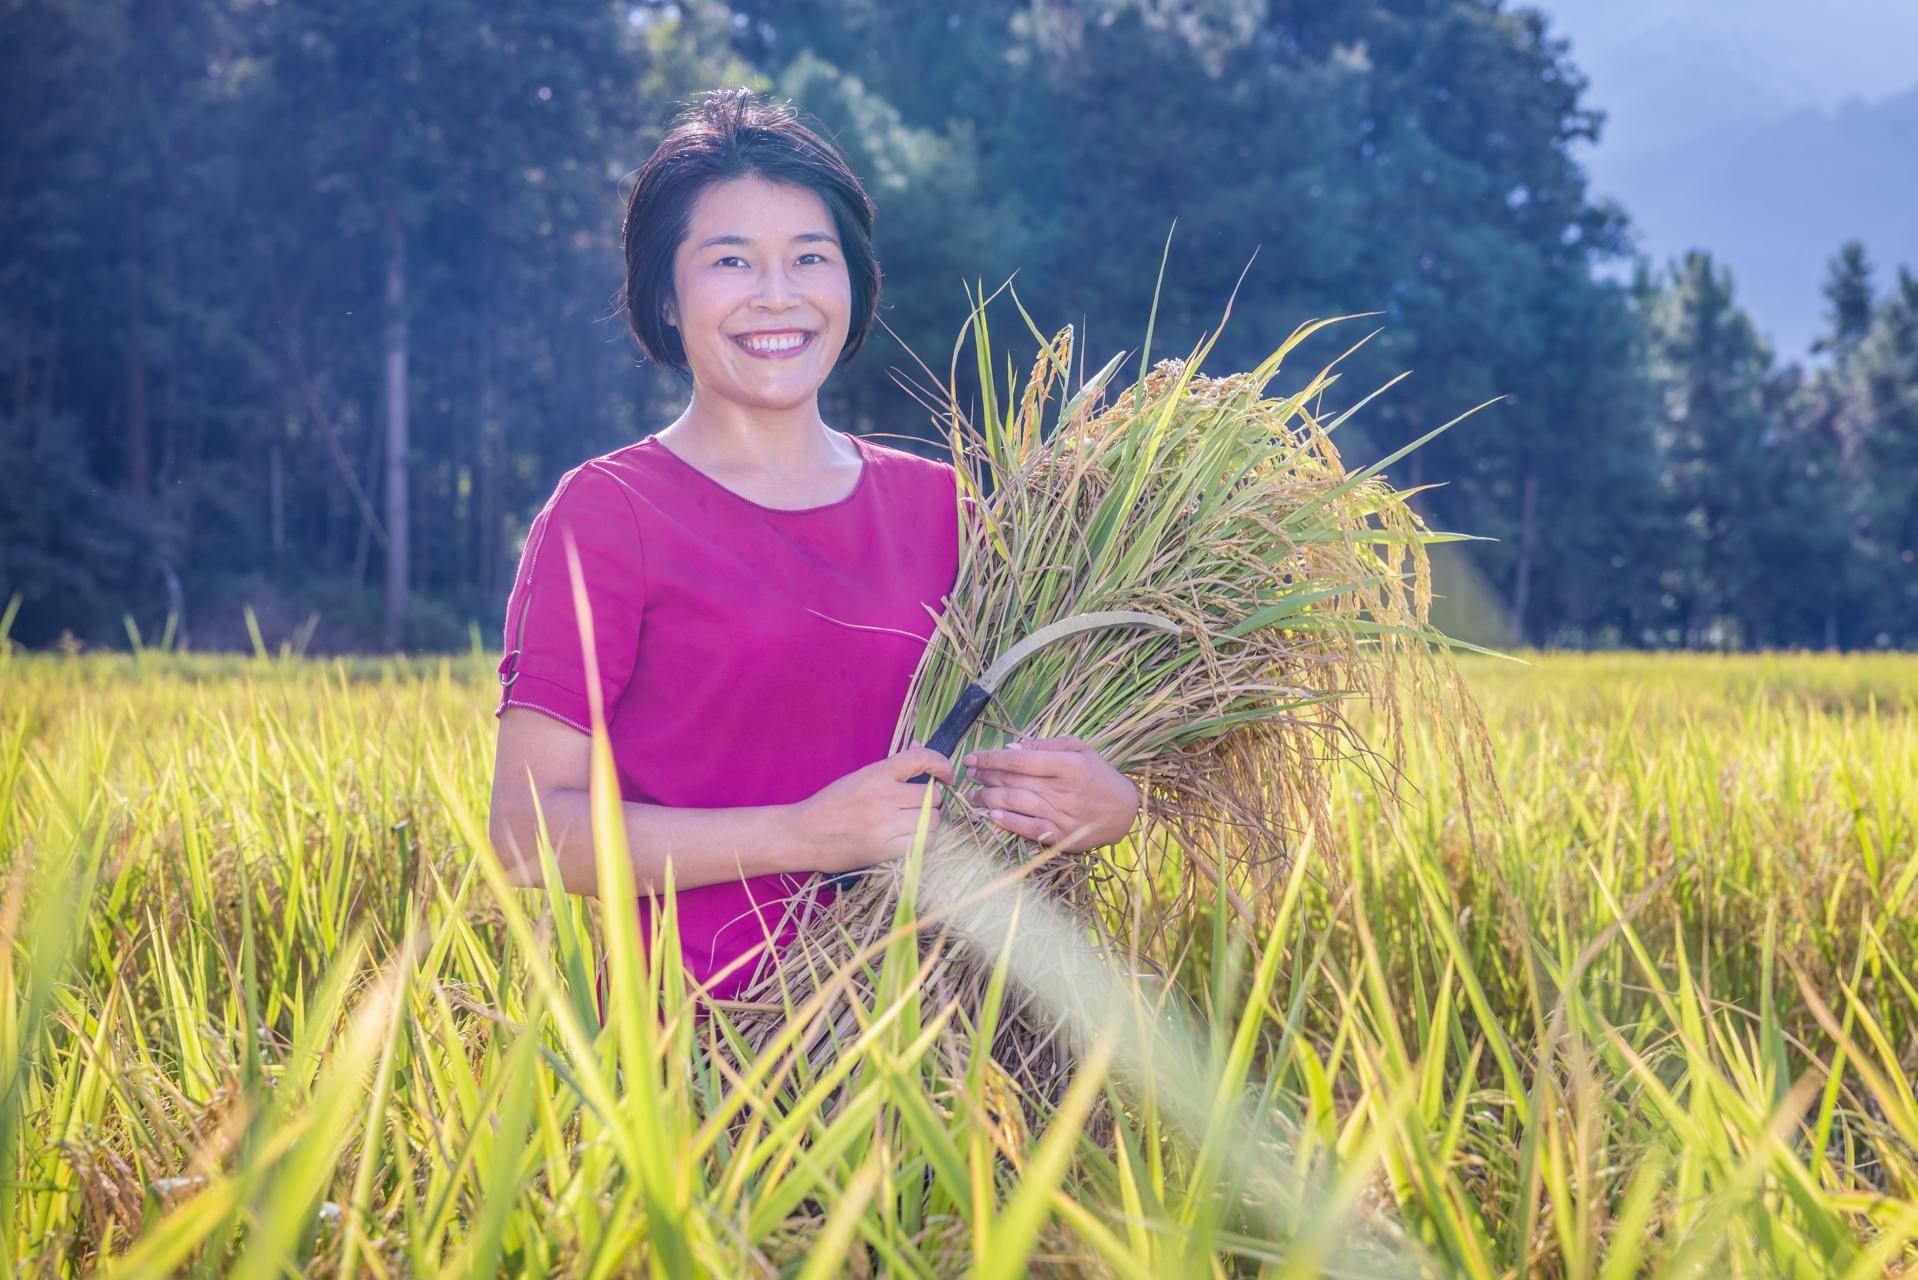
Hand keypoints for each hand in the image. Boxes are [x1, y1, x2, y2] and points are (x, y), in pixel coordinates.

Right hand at [790, 740, 955, 874]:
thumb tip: (921, 749)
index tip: (946, 775)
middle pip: (932, 796)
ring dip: (931, 822)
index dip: (942, 764)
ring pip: (933, 821)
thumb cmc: (831, 805)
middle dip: (933, 801)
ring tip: (918, 823)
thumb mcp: (859, 778)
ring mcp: (884, 825)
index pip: (921, 758)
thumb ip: (892, 770)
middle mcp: (883, 797)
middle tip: (922, 806)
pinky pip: (923, 844)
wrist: (803, 835)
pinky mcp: (884, 850)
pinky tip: (914, 839)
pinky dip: (925, 841)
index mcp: (875, 774)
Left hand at [961, 733, 1138, 853]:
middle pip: (1014, 781)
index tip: (972, 757)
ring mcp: (1062, 815)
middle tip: (969, 774)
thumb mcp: (1080, 750)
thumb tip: (1012, 748)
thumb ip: (1046, 745)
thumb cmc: (1099, 776)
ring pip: (1016, 804)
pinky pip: (1030, 829)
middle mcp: (1063, 790)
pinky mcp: (1062, 836)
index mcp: (1068, 765)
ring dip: (989, 798)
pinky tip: (992, 815)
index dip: (991, 758)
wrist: (1124, 811)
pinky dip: (1009, 822)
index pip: (1020, 760)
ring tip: (972, 795)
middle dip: (985, 776)